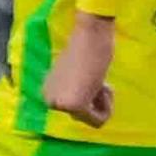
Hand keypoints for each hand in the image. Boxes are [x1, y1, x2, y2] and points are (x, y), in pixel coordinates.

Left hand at [45, 13, 116, 127]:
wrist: (90, 34)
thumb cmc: (88, 48)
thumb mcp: (76, 75)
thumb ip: (74, 88)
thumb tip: (80, 96)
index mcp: (47, 93)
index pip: (76, 111)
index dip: (92, 96)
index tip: (90, 77)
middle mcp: (49, 101)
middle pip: (84, 118)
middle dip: (97, 101)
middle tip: (96, 78)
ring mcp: (60, 105)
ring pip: (93, 120)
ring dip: (103, 102)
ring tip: (98, 80)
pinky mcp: (75, 106)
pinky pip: (98, 121)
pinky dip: (107, 107)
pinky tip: (101, 85)